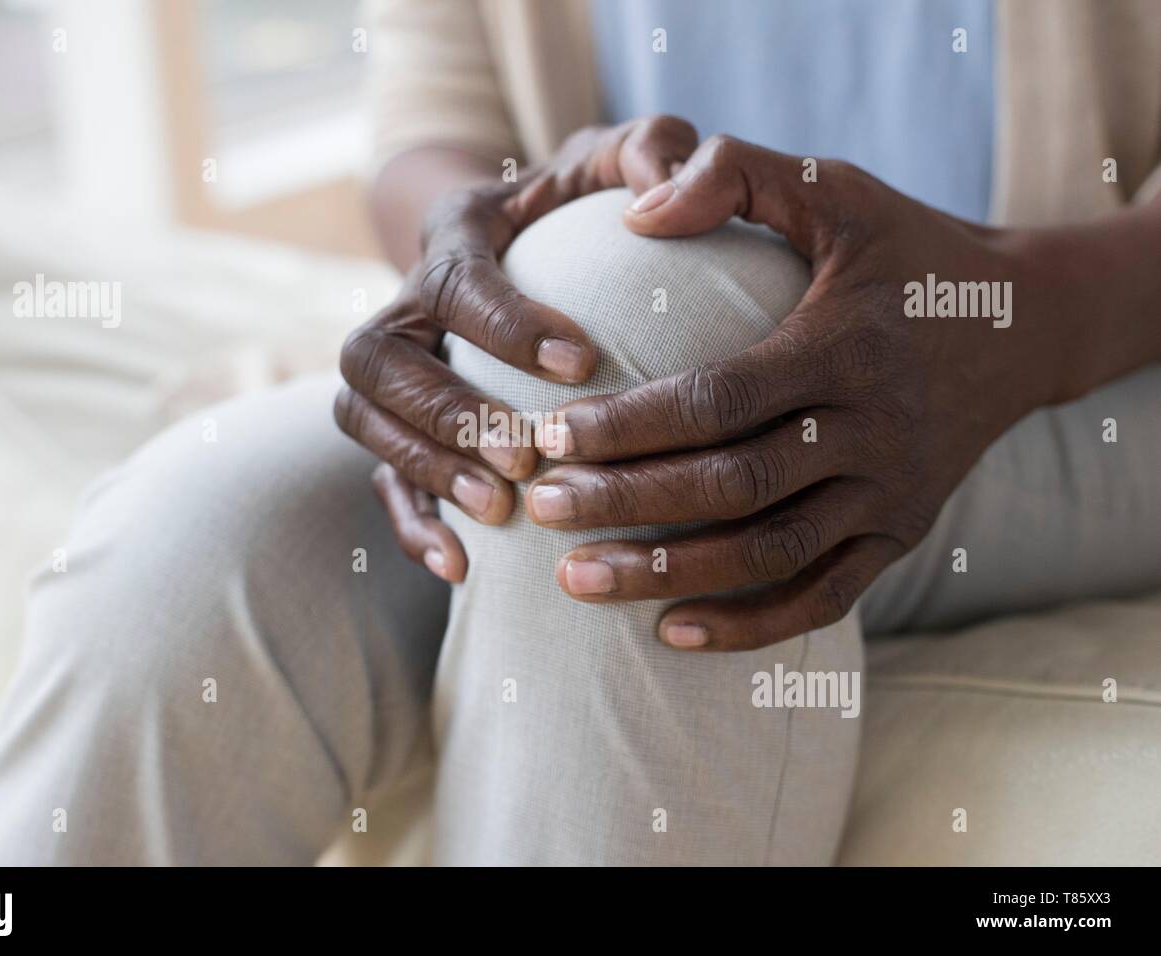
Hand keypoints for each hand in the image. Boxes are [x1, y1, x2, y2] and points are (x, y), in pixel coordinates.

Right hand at [337, 116, 698, 582]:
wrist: (526, 241)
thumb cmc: (586, 206)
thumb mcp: (620, 161)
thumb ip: (654, 149)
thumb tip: (666, 196)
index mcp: (455, 235)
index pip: (456, 280)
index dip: (507, 324)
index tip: (585, 362)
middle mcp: (405, 302)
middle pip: (376, 359)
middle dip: (447, 411)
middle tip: (525, 456)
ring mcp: (393, 370)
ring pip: (361, 419)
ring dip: (424, 468)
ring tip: (497, 509)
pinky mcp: (399, 425)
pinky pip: (379, 478)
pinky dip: (412, 522)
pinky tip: (464, 567)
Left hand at [527, 135, 1069, 649]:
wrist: (1026, 322)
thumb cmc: (907, 250)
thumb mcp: (835, 188)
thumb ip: (734, 175)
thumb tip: (634, 214)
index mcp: (846, 345)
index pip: (719, 398)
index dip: (629, 425)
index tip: (548, 436)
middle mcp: (874, 428)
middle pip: (733, 486)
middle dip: (628, 504)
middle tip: (540, 511)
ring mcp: (892, 493)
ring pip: (770, 554)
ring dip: (670, 575)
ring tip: (575, 581)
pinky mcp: (902, 534)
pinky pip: (825, 598)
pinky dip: (751, 625)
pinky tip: (673, 632)